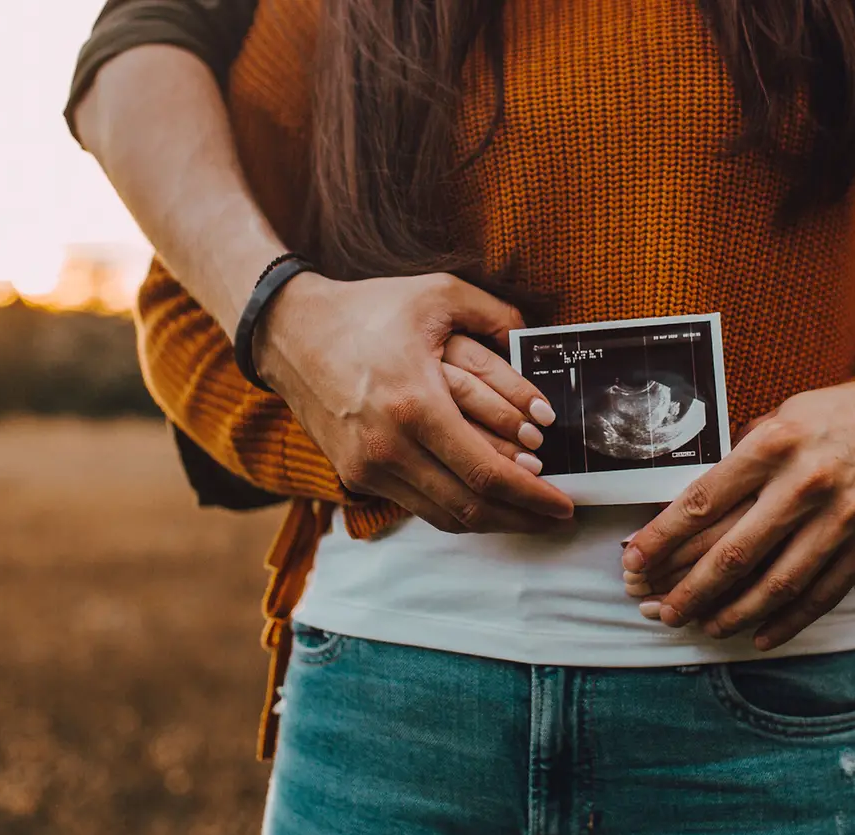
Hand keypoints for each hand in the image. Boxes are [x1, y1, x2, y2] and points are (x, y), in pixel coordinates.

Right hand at [256, 271, 575, 532]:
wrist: (289, 333)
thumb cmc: (367, 310)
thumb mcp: (437, 294)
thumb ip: (496, 314)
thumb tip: (538, 340)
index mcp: (415, 405)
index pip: (486, 473)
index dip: (533, 496)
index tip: (565, 503)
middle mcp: (389, 447)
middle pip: (470, 506)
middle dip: (523, 517)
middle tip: (557, 516)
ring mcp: (369, 467)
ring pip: (445, 516)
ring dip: (493, 520)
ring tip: (529, 515)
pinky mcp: (357, 475)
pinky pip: (420, 506)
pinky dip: (458, 509)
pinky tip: (486, 501)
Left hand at [621, 361, 854, 647]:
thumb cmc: (845, 413)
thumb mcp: (786, 414)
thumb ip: (743, 459)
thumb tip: (694, 506)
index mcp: (776, 443)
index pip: (702, 501)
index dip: (661, 538)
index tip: (633, 560)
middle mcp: (806, 483)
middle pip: (733, 552)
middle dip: (687, 588)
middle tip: (656, 610)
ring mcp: (843, 518)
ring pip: (775, 583)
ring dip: (730, 613)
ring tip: (699, 626)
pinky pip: (820, 595)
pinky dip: (786, 621)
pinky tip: (757, 635)